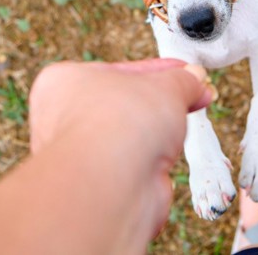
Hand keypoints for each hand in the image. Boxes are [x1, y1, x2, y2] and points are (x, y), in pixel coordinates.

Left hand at [28, 59, 212, 251]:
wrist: (110, 184)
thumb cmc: (115, 125)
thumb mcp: (164, 85)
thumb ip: (182, 80)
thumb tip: (193, 78)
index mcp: (65, 82)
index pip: (119, 71)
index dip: (157, 71)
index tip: (185, 73)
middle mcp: (64, 120)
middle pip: (125, 105)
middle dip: (160, 105)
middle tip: (189, 98)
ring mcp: (80, 156)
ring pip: (130, 140)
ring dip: (156, 137)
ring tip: (175, 132)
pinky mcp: (99, 187)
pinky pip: (134, 169)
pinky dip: (151, 166)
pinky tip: (161, 161)